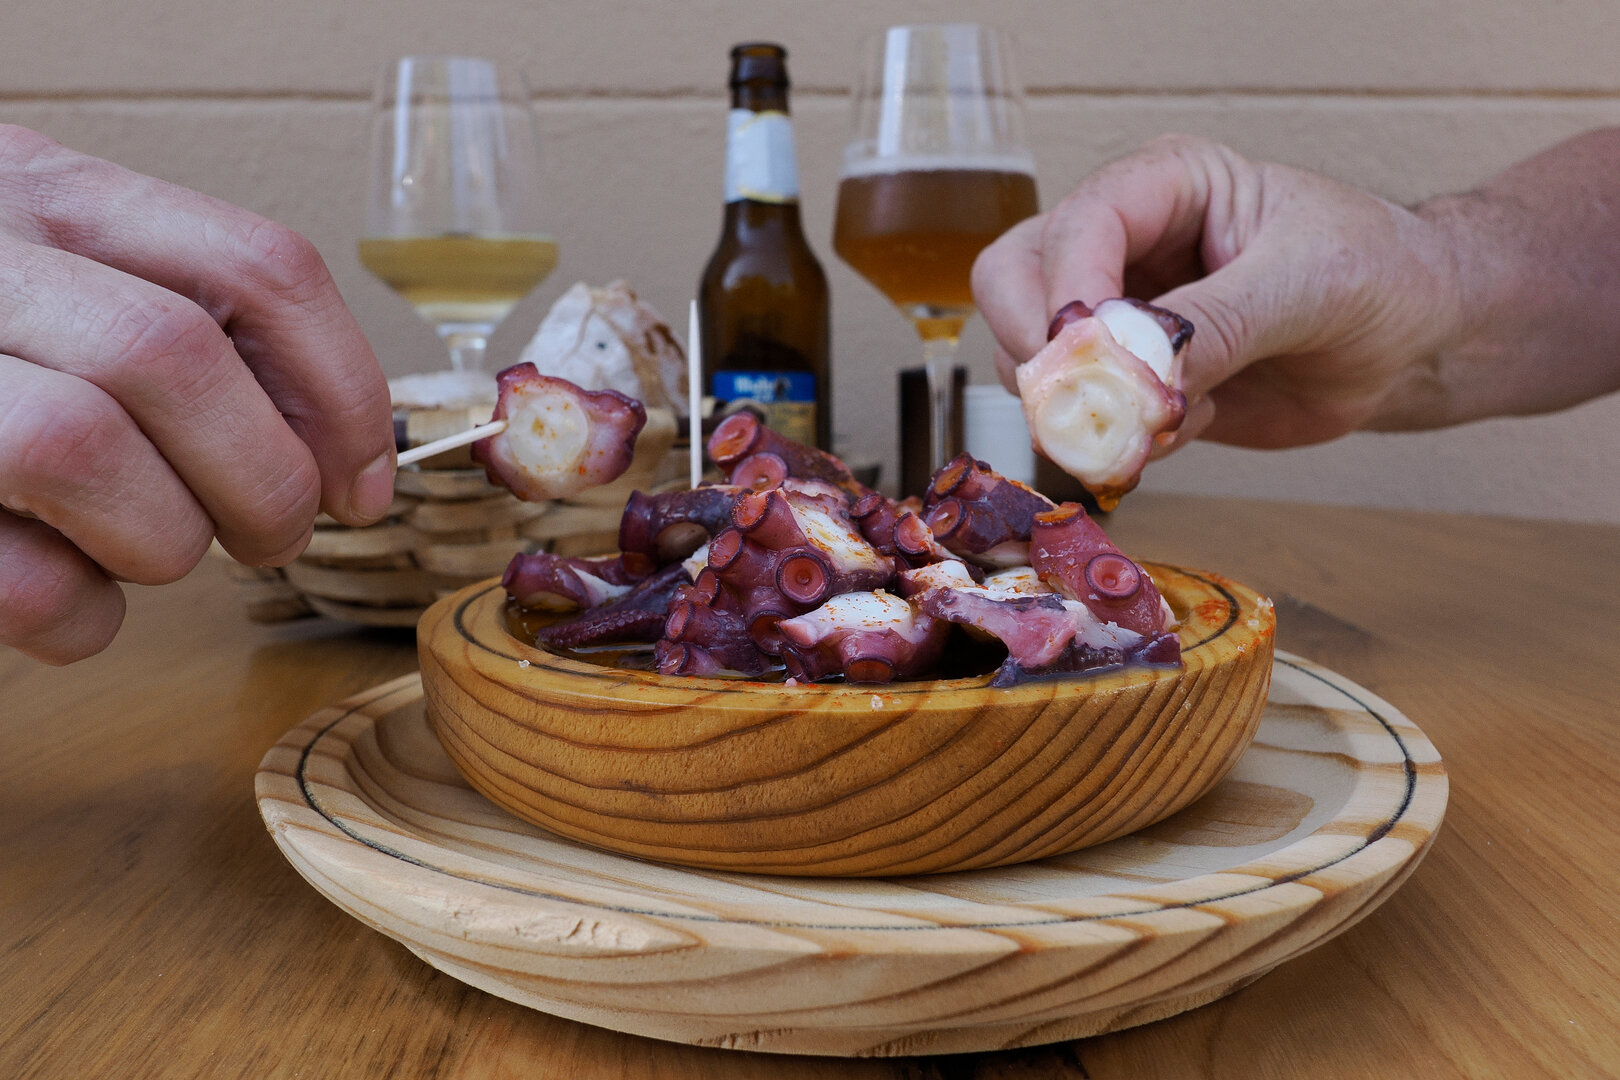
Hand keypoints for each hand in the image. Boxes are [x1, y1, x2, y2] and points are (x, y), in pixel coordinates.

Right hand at [0, 125, 394, 664]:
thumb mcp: (76, 285)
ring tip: (150, 549)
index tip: (363, 483)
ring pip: (84, 449)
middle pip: (177, 356)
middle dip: (263, 479)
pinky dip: (80, 614)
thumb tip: (344, 460)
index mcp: (49, 191)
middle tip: (270, 536)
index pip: (259, 264)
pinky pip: (18, 576)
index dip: (344, 391)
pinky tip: (70, 595)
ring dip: (164, 541)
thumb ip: (192, 331)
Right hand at [972, 134, 1464, 453]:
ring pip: (1033, 358)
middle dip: (1040, 350)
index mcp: (1164, 186)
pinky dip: (1121, 436)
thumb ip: (1221, 318)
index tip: (1092, 354)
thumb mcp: (1312, 283)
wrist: (1415, 342)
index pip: (1074, 227)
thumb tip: (1140, 366)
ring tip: (1173, 415)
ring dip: (1084, 403)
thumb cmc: (1380, 275)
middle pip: (1014, 285)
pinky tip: (1196, 423)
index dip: (1068, 293)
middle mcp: (1124, 244)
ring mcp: (1120, 314)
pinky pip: (1083, 414)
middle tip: (1090, 400)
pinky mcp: (1133, 380)